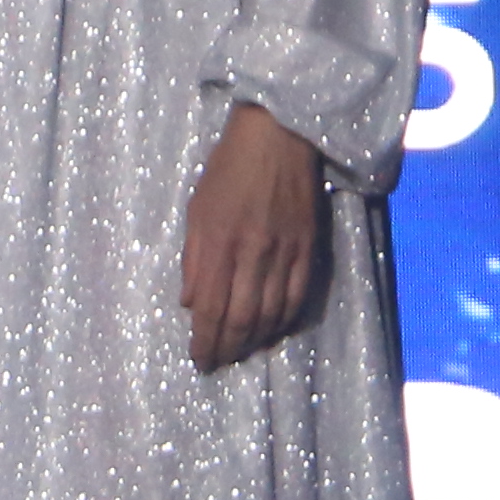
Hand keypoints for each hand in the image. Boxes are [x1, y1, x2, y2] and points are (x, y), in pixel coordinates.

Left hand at [180, 101, 325, 370]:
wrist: (279, 136)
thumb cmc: (228, 169)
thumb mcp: (196, 209)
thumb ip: (193, 259)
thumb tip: (190, 304)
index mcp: (219, 242)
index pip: (210, 308)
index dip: (205, 341)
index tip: (199, 360)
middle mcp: (252, 253)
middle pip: (241, 318)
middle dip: (228, 348)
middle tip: (218, 362)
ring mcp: (285, 252)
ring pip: (271, 313)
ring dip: (255, 340)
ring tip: (241, 352)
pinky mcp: (309, 248)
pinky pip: (298, 297)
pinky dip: (284, 320)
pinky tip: (272, 330)